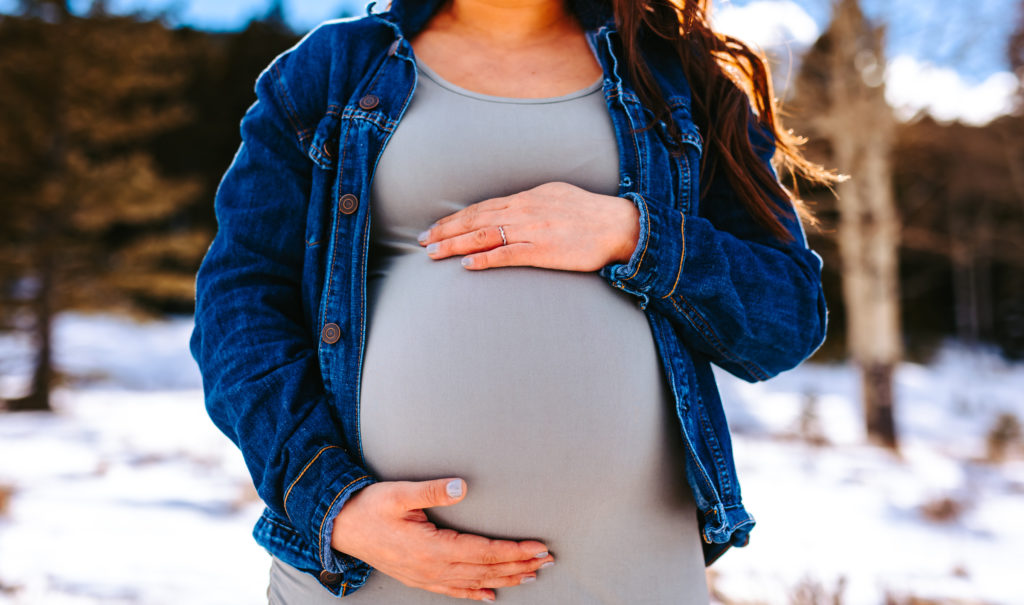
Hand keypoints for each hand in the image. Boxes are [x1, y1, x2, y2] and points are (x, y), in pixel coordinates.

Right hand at [331, 478, 553, 601]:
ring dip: (505, 579)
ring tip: (532, 575)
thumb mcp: (399, 493)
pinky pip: (452, 591)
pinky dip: (474, 594)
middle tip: (548, 561)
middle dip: (519, 566)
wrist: (339, 527)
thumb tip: (462, 486)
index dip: (513, 551)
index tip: (538, 547)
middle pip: (485, 570)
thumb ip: (432, 490)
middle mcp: (431, 568)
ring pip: (474, 582)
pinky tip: (490, 595)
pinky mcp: (418, 578)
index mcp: (431, 547)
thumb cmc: (370, 507)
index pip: (483, 552)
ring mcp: (425, 576)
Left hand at [418, 182, 639, 271]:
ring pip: (484, 236)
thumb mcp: (555, 196)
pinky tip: (466, 265)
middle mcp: (525, 210)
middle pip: (476, 219)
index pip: (482, 207)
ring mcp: (533, 230)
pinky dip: (484, 259)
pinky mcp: (544, 250)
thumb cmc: (589, 213)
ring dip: (455, 245)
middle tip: (423, 241)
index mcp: (527, 197)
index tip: (436, 226)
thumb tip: (509, 208)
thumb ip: (530, 203)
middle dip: (446, 230)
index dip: (456, 217)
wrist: (618, 226)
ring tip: (434, 253)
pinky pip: (507, 255)